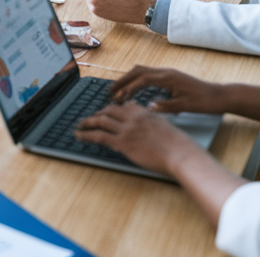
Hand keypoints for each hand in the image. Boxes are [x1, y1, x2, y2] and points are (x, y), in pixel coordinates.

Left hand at [75, 102, 201, 175]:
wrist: (180, 154)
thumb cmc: (179, 145)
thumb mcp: (166, 127)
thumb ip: (154, 123)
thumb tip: (151, 127)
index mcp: (145, 112)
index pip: (125, 106)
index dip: (114, 109)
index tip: (109, 112)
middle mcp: (133, 117)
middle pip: (109, 111)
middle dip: (98, 114)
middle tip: (90, 119)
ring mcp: (127, 129)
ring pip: (100, 121)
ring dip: (87, 122)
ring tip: (79, 126)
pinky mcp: (122, 142)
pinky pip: (99, 136)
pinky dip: (86, 135)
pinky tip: (79, 135)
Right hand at [109, 66, 230, 114]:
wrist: (219, 95)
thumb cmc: (205, 102)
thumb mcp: (186, 106)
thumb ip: (166, 106)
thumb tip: (149, 107)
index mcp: (168, 78)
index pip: (142, 79)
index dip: (128, 88)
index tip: (118, 98)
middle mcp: (166, 72)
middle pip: (138, 71)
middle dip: (123, 80)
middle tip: (111, 92)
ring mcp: (168, 73)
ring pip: (142, 71)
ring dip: (129, 79)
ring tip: (118, 91)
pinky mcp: (170, 77)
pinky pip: (148, 76)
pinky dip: (137, 81)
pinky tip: (134, 91)